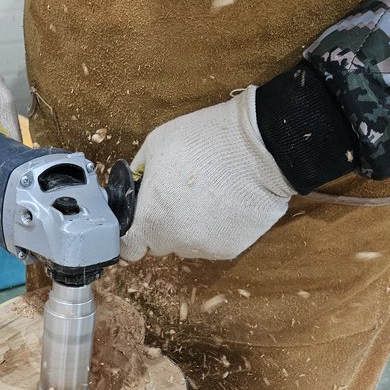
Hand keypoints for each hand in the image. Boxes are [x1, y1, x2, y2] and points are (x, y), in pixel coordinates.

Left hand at [121, 87, 296, 261]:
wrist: (261, 146)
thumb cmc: (205, 141)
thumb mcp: (155, 145)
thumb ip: (137, 174)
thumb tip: (132, 188)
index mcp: (151, 220)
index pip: (129, 249)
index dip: (131, 235)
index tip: (138, 223)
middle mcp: (176, 242)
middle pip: (158, 245)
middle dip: (161, 226)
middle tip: (176, 197)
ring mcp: (205, 248)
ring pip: (186, 245)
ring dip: (189, 228)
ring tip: (205, 196)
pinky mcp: (231, 248)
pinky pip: (213, 243)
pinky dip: (215, 229)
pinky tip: (225, 202)